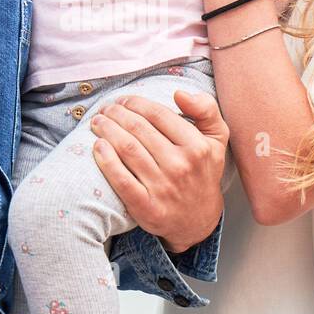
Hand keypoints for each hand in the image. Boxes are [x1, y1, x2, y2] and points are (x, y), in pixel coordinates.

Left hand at [89, 89, 228, 254]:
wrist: (198, 220)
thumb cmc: (202, 172)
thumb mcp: (216, 139)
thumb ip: (206, 109)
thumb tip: (179, 93)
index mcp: (197, 147)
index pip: (158, 114)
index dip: (136, 103)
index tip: (124, 100)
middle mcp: (181, 166)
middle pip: (139, 129)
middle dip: (117, 113)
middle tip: (106, 109)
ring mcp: (163, 188)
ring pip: (127, 149)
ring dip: (107, 130)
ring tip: (97, 123)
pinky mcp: (147, 207)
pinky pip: (121, 179)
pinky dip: (106, 160)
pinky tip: (97, 146)